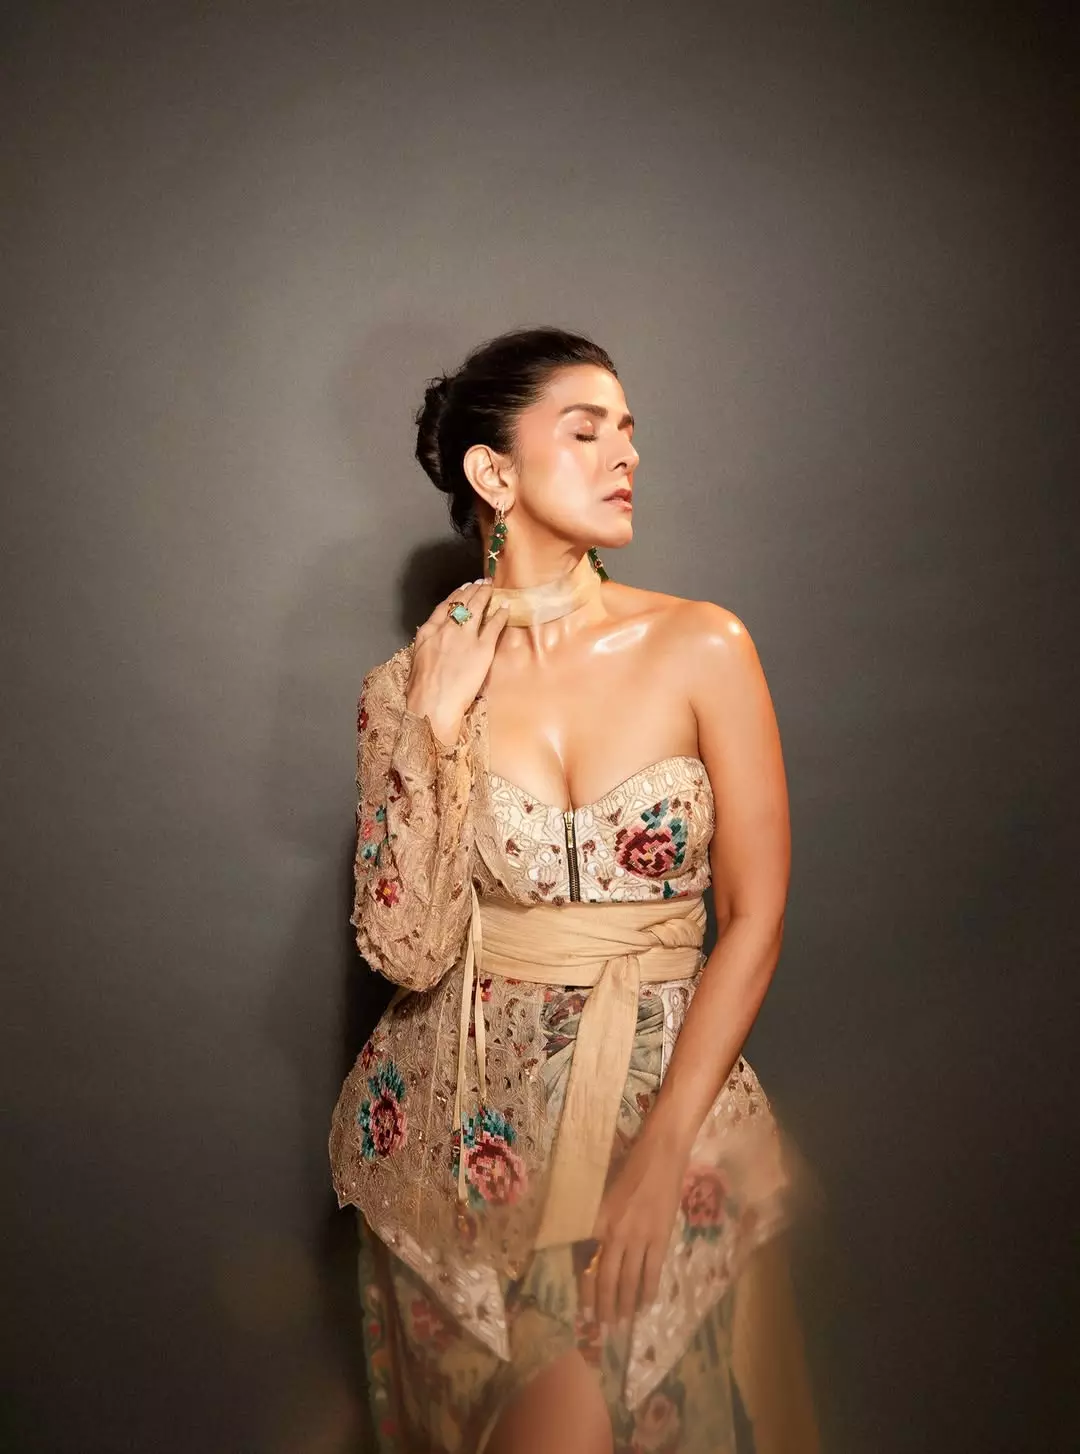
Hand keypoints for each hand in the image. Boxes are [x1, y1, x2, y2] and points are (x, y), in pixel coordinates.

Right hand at [406, 580, 508, 742]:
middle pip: (461, 603)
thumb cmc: (420, 692)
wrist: (432, 705)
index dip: (454, 596)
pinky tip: (505, 608)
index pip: (443, 608)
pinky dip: (500, 614)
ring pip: (476, 607)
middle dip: (472, 590)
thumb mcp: (416, 663)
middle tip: (481, 583)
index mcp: (427, 634)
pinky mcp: (482, 649)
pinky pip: (493, 626)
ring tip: (491, 587)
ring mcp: (465, 637)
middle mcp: (446, 630)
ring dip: (485, 594)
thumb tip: (430, 648)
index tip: (462, 590)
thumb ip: (425, 649)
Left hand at [582, 1132, 687, 1326]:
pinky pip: (652, 1272)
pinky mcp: (660, 1237)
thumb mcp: (602, 1194)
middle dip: (603, 1305)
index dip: (585, 1287)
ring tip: (621, 1323)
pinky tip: (645, 1305)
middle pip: (606, 1278)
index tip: (583, 1307)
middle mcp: (615, 1232)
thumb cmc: (629, 1167)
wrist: (660, 1154)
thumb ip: (595, 1221)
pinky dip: (648, 1291)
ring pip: (629, 1280)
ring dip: (624, 1305)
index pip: (586, 1262)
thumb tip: (588, 1248)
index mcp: (597, 1220)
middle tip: (601, 1326)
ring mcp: (639, 1237)